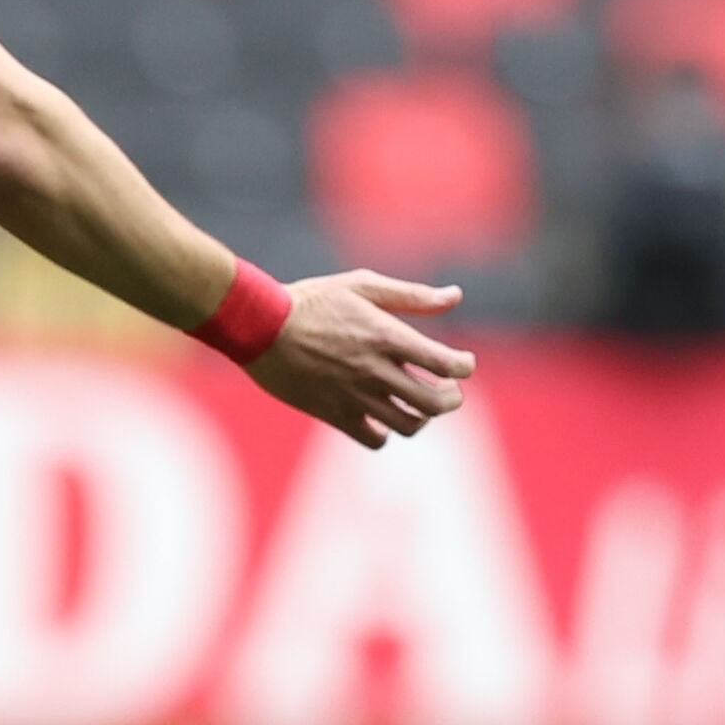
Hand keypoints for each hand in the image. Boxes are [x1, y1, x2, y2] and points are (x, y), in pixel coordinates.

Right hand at [247, 272, 477, 446]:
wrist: (259, 327)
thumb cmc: (312, 301)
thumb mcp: (362, 286)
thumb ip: (412, 296)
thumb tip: (455, 296)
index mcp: (389, 337)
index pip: (448, 364)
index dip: (465, 366)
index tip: (461, 362)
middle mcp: (377, 371)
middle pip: (437, 402)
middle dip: (452, 397)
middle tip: (446, 387)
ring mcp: (355, 396)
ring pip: (411, 424)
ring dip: (422, 416)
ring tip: (415, 401)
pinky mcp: (334, 414)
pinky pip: (375, 439)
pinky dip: (386, 432)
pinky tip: (381, 415)